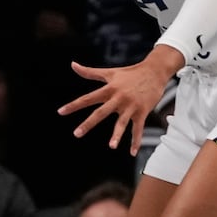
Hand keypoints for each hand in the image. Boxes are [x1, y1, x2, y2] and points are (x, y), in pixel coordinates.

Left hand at [57, 46, 181, 155]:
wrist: (155, 71)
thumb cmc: (130, 72)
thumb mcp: (109, 72)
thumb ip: (89, 72)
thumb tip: (72, 64)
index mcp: (109, 89)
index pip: (88, 98)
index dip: (74, 105)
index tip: (60, 112)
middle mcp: (119, 98)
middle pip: (101, 112)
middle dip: (88, 123)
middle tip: (76, 134)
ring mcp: (131, 106)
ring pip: (122, 122)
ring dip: (117, 135)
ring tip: (110, 146)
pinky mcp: (142, 111)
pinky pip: (138, 129)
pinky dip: (135, 141)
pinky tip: (132, 152)